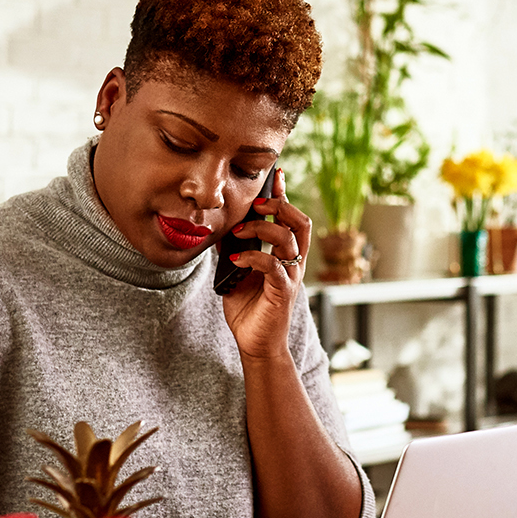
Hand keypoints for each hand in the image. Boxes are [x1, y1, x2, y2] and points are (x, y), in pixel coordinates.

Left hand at [220, 172, 310, 362]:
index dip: (284, 195)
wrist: (255, 342)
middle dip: (279, 206)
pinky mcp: (283, 292)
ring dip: (261, 228)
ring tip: (239, 232)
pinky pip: (273, 266)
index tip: (276, 175)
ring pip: (288, 238)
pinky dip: (253, 257)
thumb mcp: (236, 271)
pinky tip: (235, 259)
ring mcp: (291, 276)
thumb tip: (217, 227)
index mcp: (285, 254)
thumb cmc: (249, 308)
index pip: (290, 218)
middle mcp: (293, 262)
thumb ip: (233, 248)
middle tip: (256, 204)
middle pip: (299, 222)